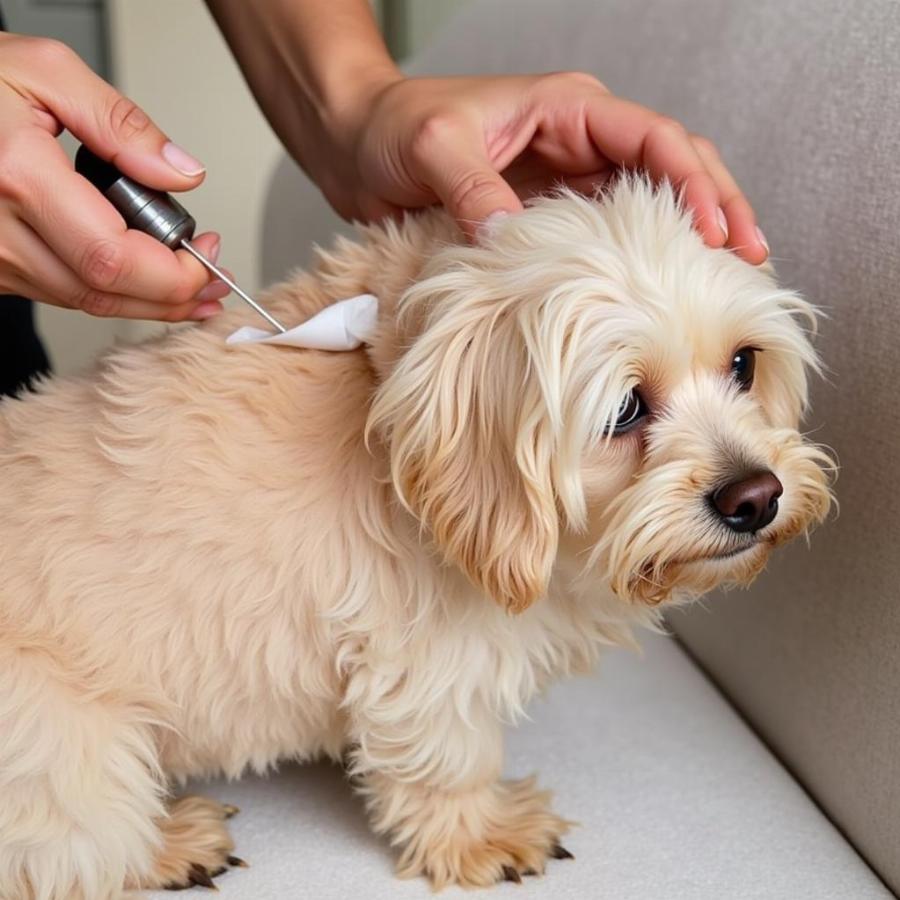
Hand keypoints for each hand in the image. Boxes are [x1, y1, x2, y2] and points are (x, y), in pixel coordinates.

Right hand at [0, 34, 229, 319]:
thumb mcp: (44, 70)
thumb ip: (122, 124)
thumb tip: (182, 174)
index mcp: (15, 177)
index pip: (112, 259)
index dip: (172, 274)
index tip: (209, 255)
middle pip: (105, 293)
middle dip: (174, 296)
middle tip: (216, 282)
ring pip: (86, 302)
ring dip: (149, 302)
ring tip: (196, 286)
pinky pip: (64, 292)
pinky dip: (114, 292)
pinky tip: (146, 281)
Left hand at [315, 71, 767, 262]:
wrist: (357, 145)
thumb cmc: (392, 128)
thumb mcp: (434, 148)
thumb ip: (476, 189)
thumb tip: (516, 239)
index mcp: (569, 110)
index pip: (654, 138)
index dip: (693, 183)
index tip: (715, 231)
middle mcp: (580, 142)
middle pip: (672, 168)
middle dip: (716, 208)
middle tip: (751, 260)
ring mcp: (568, 180)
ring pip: (649, 205)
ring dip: (688, 239)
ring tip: (723, 283)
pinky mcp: (548, 215)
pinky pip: (608, 236)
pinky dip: (639, 260)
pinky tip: (657, 292)